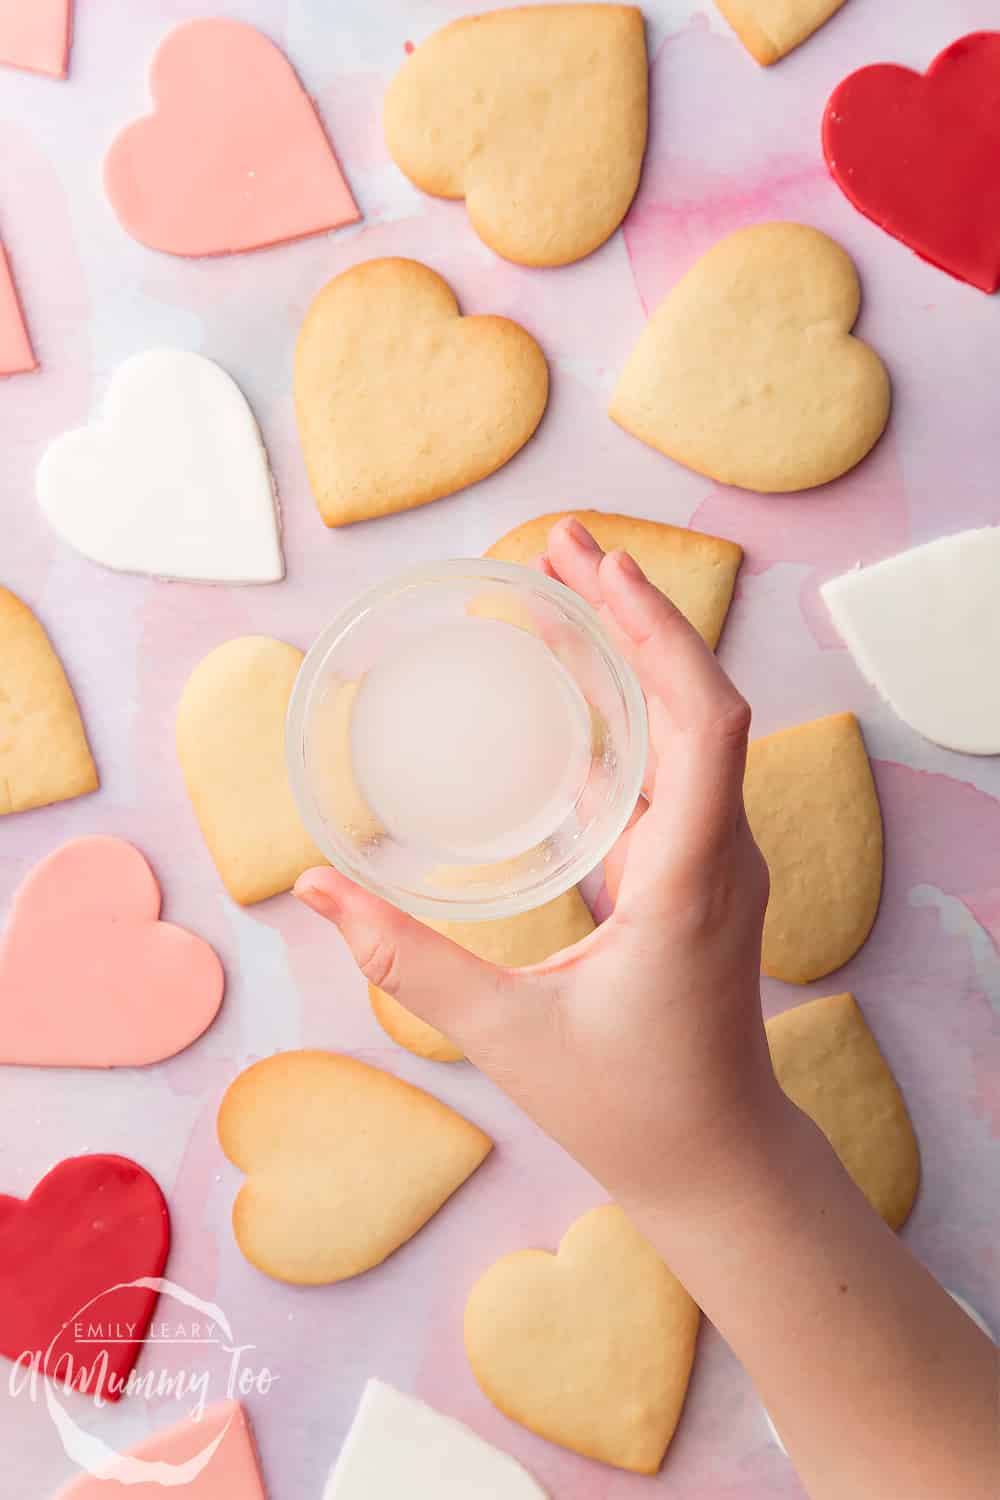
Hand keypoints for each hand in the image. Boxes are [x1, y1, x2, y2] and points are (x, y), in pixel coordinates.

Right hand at [294, 517, 779, 1218]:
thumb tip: (318, 887)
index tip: (593, 568)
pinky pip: (669, 771)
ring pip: (686, 728)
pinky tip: (567, 699)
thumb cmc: (634, 1108)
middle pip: (696, 699)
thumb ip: (407, 961)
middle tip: (556, 549)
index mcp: (691, 878)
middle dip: (632, 614)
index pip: (705, 720)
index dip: (654, 631)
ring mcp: (715, 861)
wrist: (720, 1163)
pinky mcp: (695, 875)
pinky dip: (622, 718)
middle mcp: (719, 853)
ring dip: (629, 657)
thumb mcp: (508, 1036)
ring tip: (553, 600)